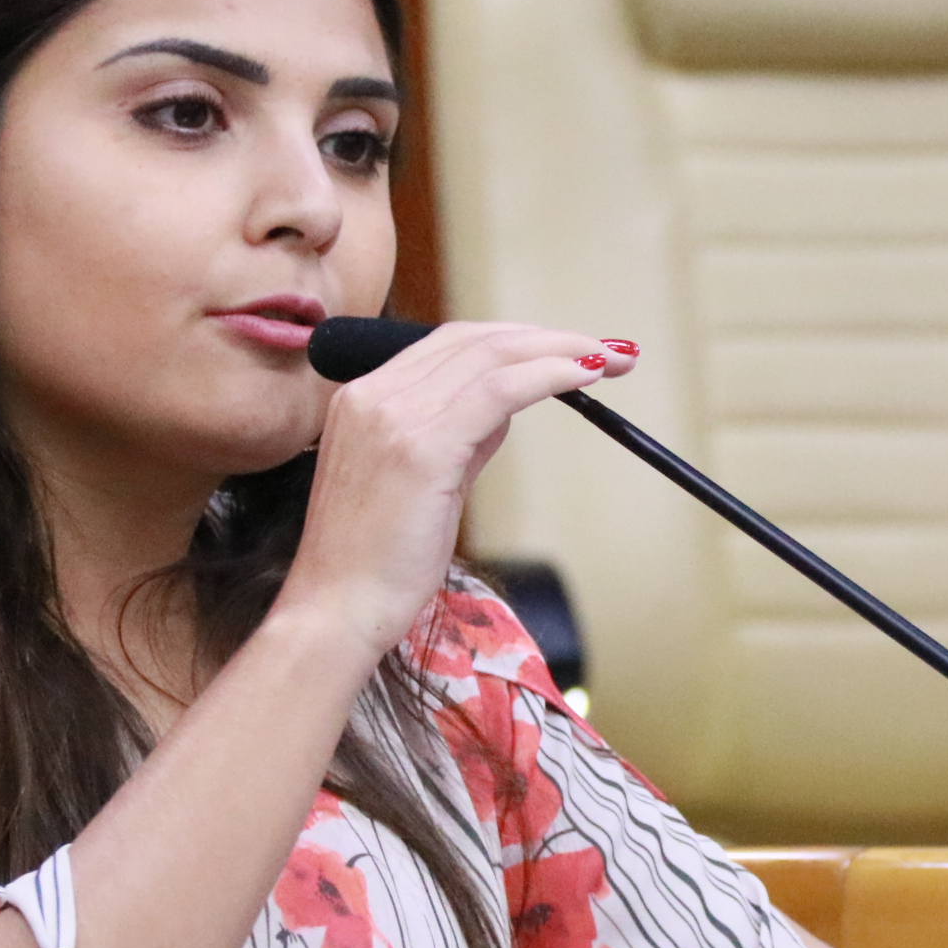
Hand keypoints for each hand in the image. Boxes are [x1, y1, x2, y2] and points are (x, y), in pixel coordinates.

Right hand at [275, 322, 634, 662]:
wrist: (337, 610)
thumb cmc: (374, 563)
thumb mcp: (421, 483)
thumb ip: (459, 438)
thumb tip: (505, 407)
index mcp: (363, 398)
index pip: (448, 344)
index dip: (513, 339)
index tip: (562, 348)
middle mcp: (373, 394)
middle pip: (474, 340)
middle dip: (546, 338)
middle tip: (604, 347)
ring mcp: (394, 416)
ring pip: (492, 356)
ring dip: (560, 351)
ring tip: (610, 357)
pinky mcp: (422, 447)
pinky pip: (500, 390)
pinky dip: (549, 375)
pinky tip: (583, 377)